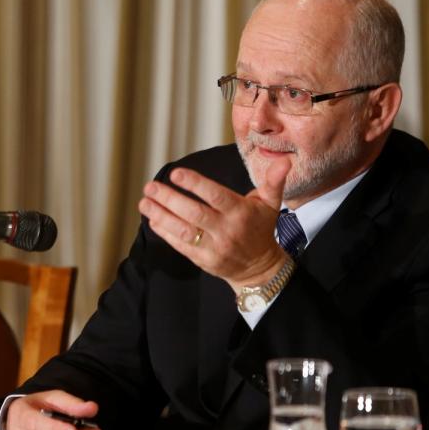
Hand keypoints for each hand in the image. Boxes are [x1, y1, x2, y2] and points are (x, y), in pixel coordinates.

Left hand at [137, 156, 291, 291]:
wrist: (259, 268)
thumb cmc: (260, 228)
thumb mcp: (270, 204)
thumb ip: (273, 181)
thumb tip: (284, 160)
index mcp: (240, 212)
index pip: (215, 196)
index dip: (195, 184)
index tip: (176, 173)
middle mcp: (226, 230)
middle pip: (194, 213)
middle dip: (169, 199)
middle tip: (150, 186)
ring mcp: (213, 247)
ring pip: (183, 230)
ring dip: (161, 215)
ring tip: (144, 202)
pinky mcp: (202, 260)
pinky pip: (180, 245)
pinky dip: (164, 232)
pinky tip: (152, 219)